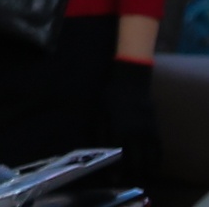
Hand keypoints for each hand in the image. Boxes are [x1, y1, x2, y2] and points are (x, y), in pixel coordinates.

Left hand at [108, 58, 158, 185]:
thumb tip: (100, 149)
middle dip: (131, 173)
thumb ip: (100, 131)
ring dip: (145, 170)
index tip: (114, 178)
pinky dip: (156, 161)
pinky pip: (159, 150)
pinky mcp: (155, 128)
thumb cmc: (111, 94)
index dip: (116, 170)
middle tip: (127, 178)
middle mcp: (134, 133)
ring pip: (149, 159)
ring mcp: (147, 131)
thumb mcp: (100, 110)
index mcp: (118, 128)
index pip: (118, 155)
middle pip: (135, 161)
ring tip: (139, 174)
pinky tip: (151, 165)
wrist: (131, 79)